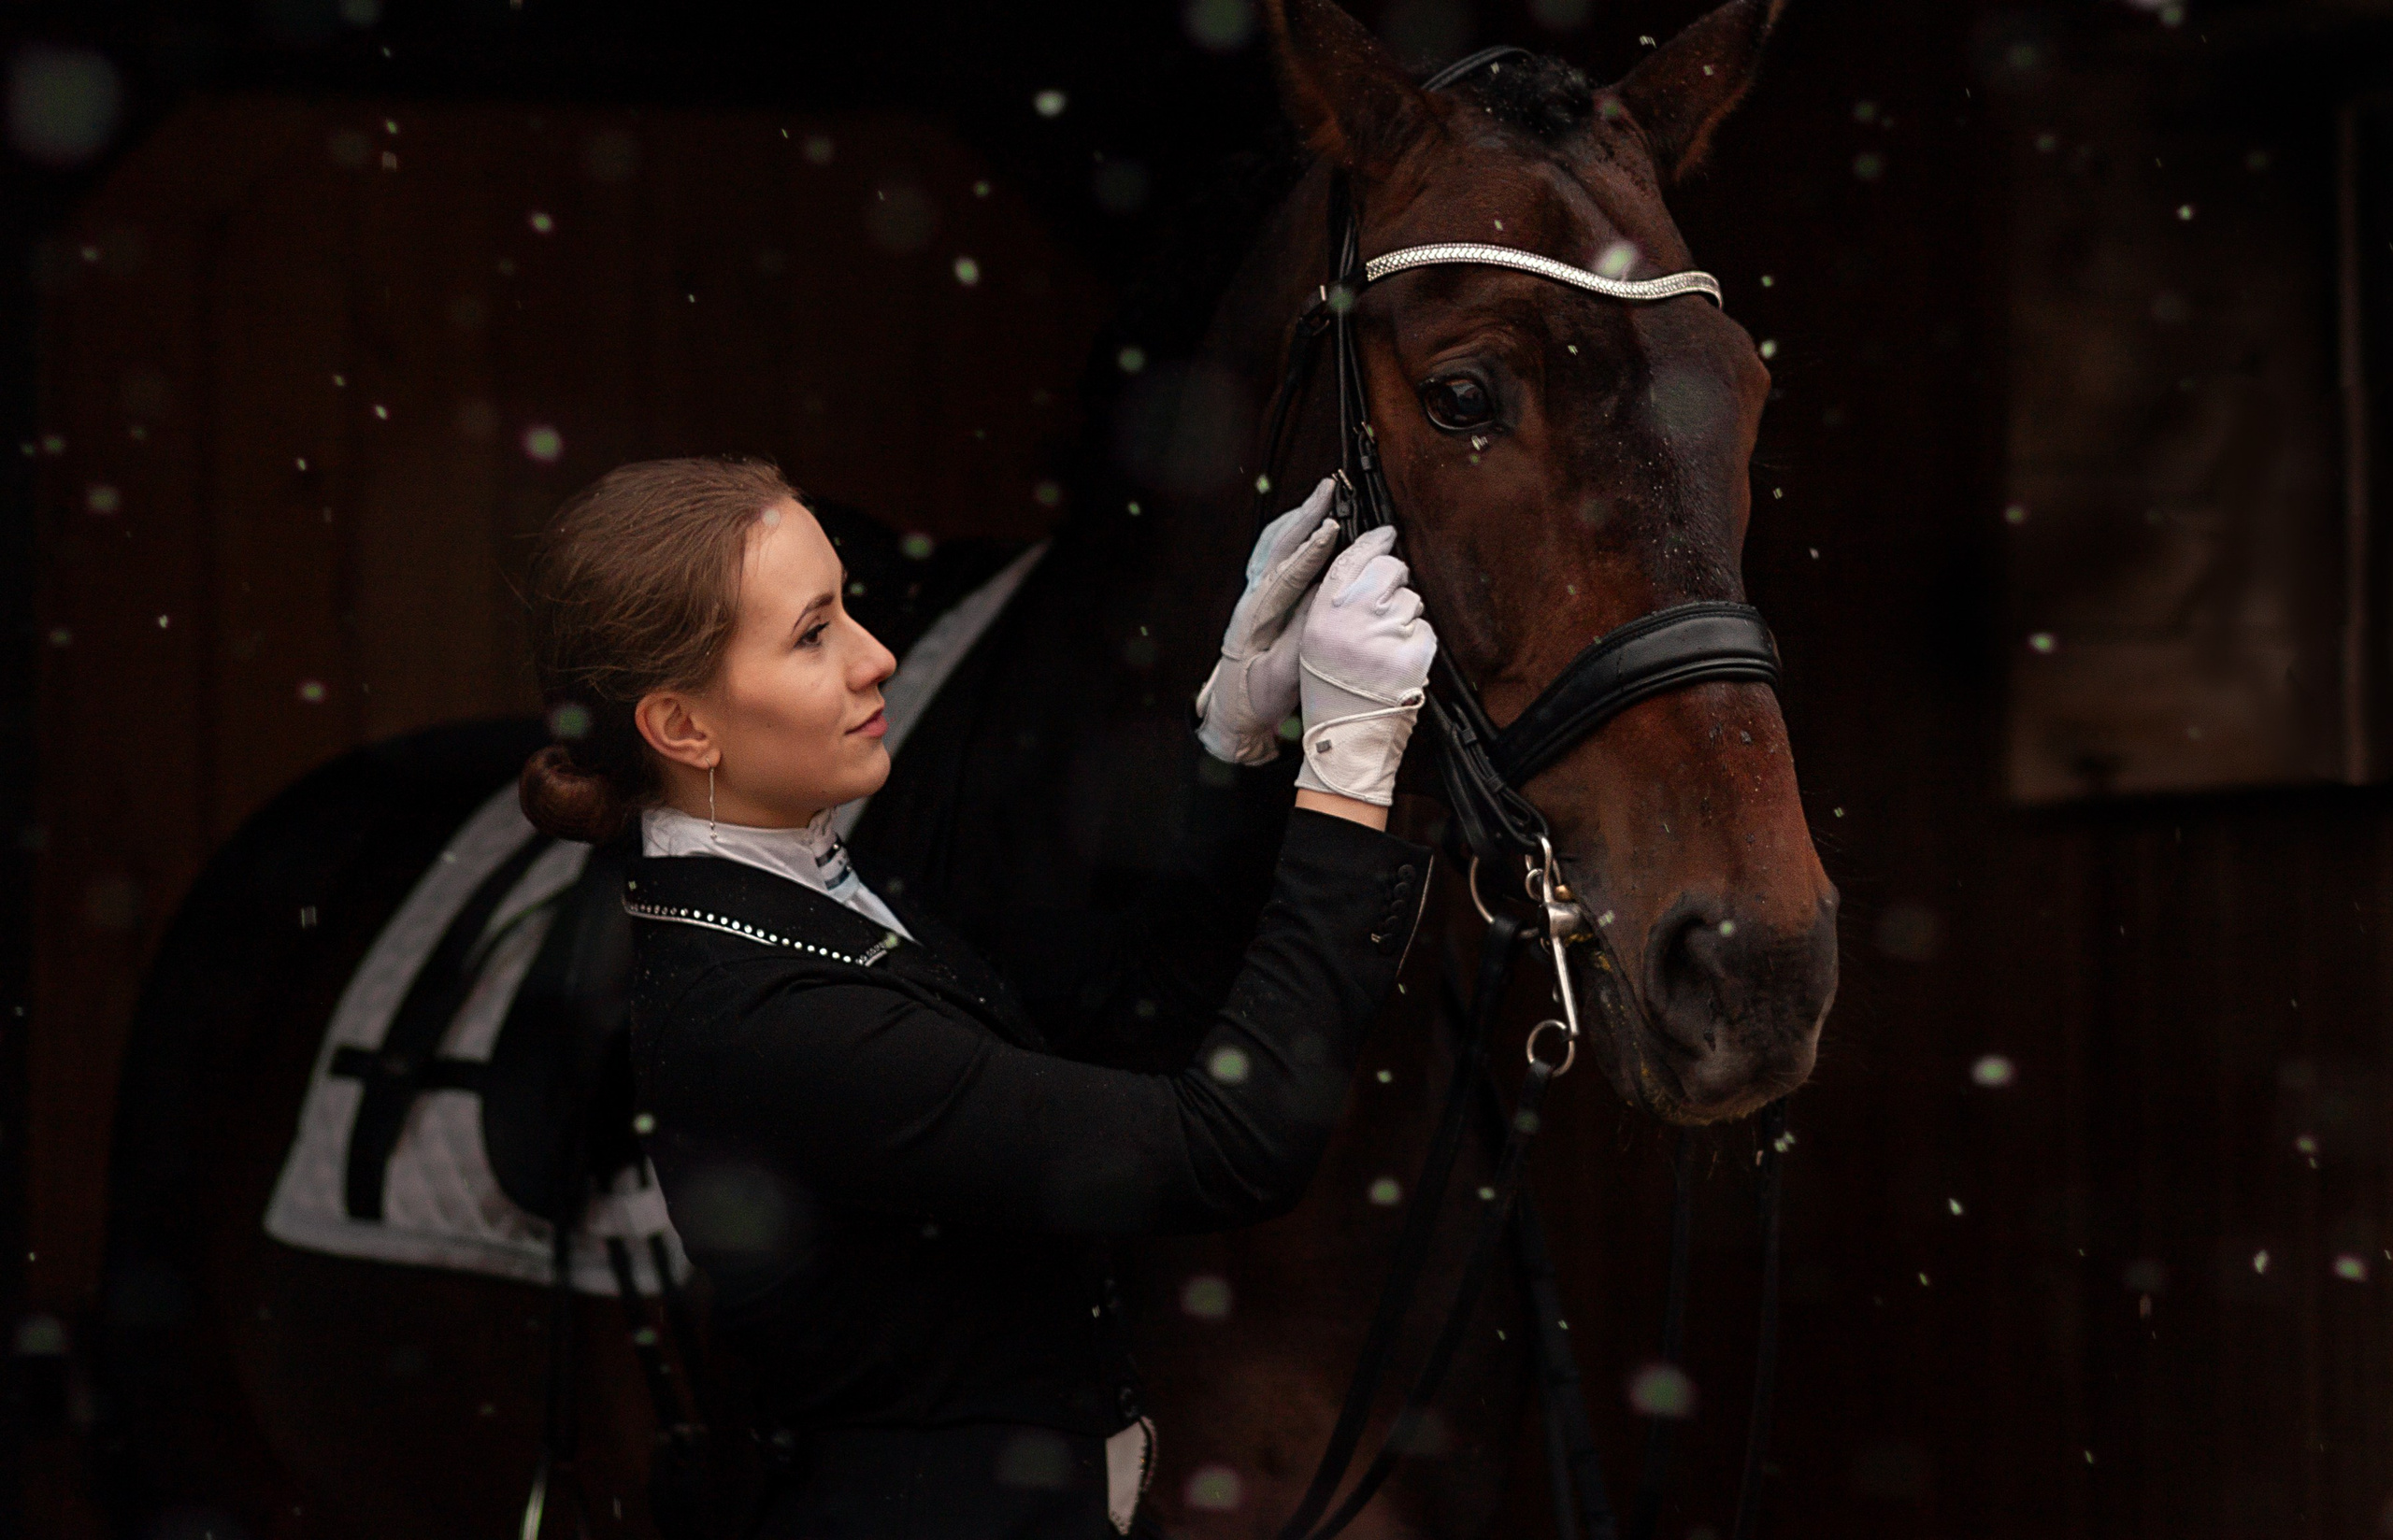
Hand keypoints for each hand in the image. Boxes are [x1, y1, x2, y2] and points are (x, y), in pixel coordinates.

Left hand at [1193, 478, 1340, 764]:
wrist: (1233, 712)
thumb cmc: (1256, 699)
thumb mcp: (1281, 679)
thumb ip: (1302, 640)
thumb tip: (1326, 603)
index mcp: (1256, 618)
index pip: (1287, 575)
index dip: (1311, 551)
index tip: (1333, 527)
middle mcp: (1252, 598)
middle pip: (1278, 546)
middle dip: (1305, 514)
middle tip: (1330, 488)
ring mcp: (1253, 594)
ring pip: (1273, 544)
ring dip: (1297, 516)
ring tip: (1322, 494)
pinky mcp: (1260, 596)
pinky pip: (1274, 554)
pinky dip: (1292, 532)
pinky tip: (1306, 522)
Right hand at [1292, 527, 1435, 807]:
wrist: (1345, 738)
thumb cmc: (1330, 687)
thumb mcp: (1315, 639)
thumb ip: (1336, 599)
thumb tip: (1370, 556)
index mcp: (1323, 615)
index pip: (1353, 558)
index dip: (1373, 542)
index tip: (1385, 533)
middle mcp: (1353, 620)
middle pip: (1389, 570)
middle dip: (1394, 580)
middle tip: (1385, 605)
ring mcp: (1386, 635)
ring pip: (1412, 600)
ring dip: (1406, 616)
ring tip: (1385, 645)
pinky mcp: (1415, 653)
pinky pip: (1426, 629)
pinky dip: (1418, 642)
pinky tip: (1398, 661)